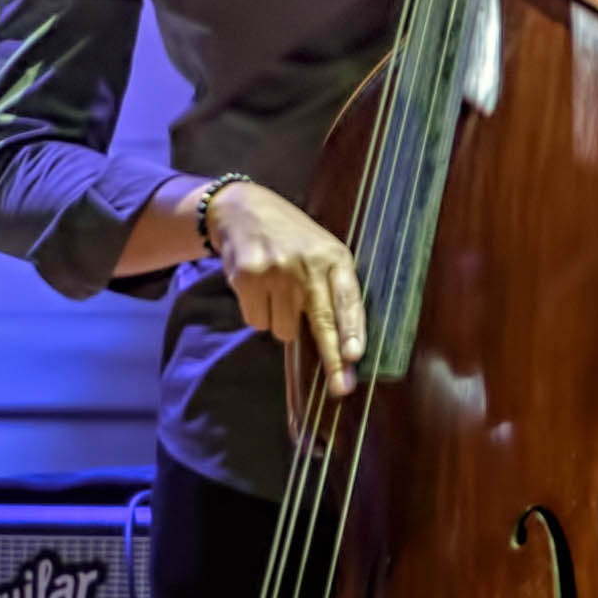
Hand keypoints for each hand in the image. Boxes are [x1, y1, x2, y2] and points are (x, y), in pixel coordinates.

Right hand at [203, 180, 367, 397]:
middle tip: (340, 388)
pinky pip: (257, 321)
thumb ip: (331, 287)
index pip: (347, 297)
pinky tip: (257, 288)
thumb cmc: (290, 239)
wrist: (242, 209)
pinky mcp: (248, 277)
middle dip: (332, 358)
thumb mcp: (320, 251)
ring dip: (280, 321)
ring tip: (276, 290)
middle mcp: (307, 264)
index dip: (352, 329)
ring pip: (284, 330)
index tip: (354, 356)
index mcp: (333, 257)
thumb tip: (343, 346)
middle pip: (321, 321)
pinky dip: (258, 313)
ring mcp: (276, 270)